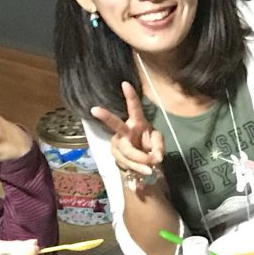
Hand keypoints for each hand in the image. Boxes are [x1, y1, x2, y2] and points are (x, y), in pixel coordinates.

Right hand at [88, 82, 168, 196]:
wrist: (141, 164)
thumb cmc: (150, 145)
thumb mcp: (158, 142)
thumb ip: (159, 146)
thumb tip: (156, 157)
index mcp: (137, 122)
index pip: (134, 107)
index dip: (130, 96)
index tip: (125, 83)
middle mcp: (124, 130)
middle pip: (115, 125)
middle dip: (106, 116)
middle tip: (94, 109)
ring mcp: (118, 142)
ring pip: (127, 151)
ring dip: (141, 161)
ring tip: (152, 168)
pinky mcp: (116, 155)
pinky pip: (127, 163)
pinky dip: (138, 168)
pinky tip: (145, 171)